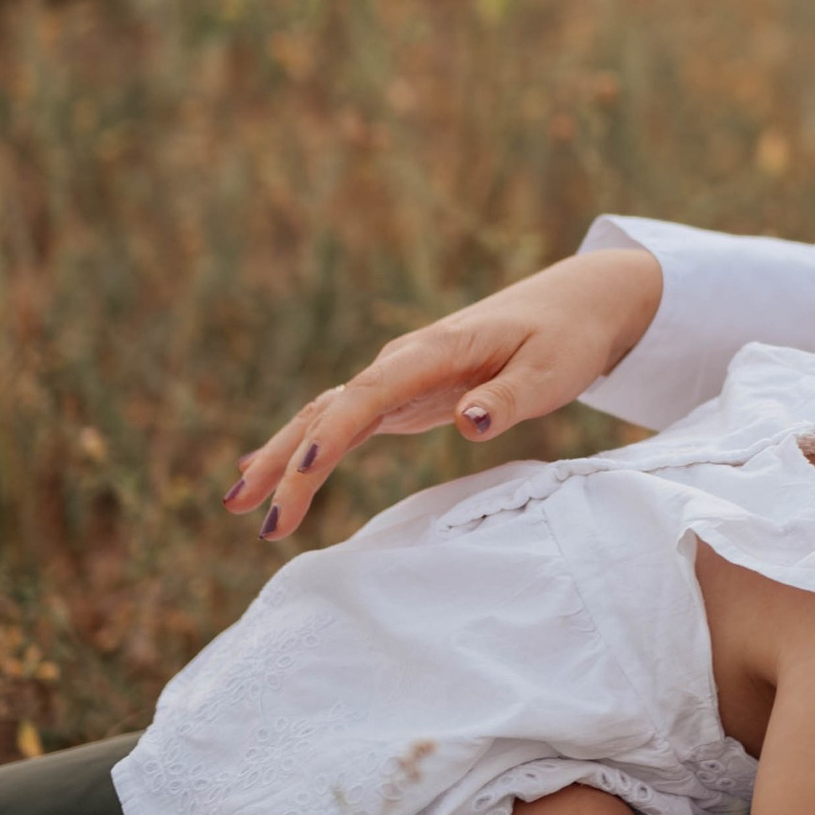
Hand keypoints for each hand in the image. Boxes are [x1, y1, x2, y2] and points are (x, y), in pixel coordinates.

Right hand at [221, 241, 664, 541]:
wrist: (577, 302)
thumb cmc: (566, 337)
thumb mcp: (553, 370)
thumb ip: (509, 398)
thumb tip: (468, 423)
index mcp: (435, 352)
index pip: (370, 396)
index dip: (332, 434)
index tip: (301, 472)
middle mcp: (405, 363)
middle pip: (331, 411)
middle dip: (286, 459)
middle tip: (249, 511)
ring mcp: (400, 378)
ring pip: (327, 416)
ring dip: (282, 457)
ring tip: (237, 503)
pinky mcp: (407, 396)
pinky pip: (345, 422)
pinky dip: (307, 447)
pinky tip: (276, 475)